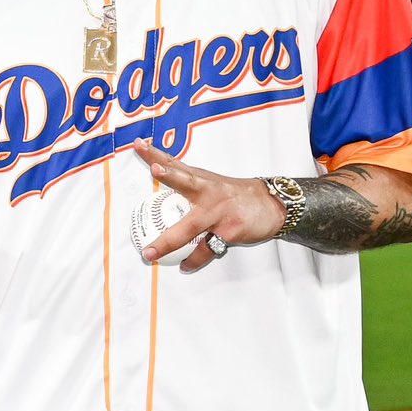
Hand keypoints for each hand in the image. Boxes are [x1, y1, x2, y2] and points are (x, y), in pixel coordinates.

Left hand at [132, 142, 281, 272]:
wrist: (273, 206)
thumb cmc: (235, 196)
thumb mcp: (212, 183)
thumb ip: (188, 182)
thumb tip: (158, 177)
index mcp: (201, 180)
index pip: (175, 164)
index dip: (156, 154)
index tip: (138, 145)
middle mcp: (208, 192)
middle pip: (186, 181)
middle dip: (170, 175)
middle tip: (155, 169)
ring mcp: (218, 212)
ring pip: (190, 226)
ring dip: (168, 241)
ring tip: (150, 252)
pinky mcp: (229, 231)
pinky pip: (206, 250)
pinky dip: (194, 260)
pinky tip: (184, 265)